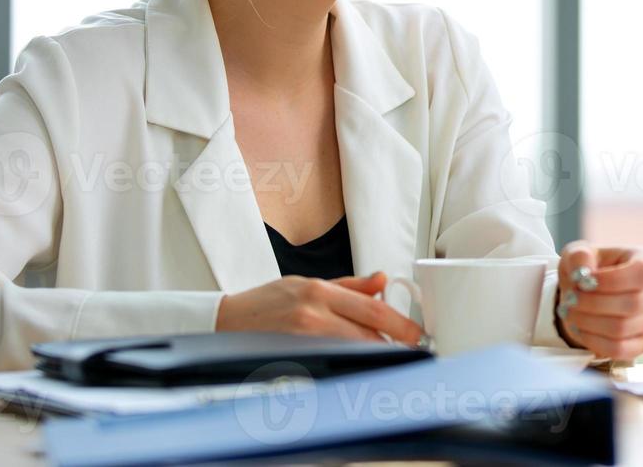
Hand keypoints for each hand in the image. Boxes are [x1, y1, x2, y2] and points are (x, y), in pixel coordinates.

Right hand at [216, 271, 425, 346]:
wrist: (226, 322)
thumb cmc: (266, 302)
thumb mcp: (307, 283)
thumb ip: (348, 286)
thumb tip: (381, 280)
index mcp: (319, 291)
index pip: (371, 308)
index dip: (399, 323)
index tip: (416, 333)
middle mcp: (312, 314)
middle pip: (366, 332)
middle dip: (393, 342)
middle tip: (411, 347)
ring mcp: (302, 338)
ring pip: (353, 349)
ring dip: (374, 352)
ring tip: (387, 353)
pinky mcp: (294, 357)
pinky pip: (333, 362)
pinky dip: (350, 362)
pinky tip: (358, 361)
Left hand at [554, 242, 642, 360]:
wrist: (587, 296)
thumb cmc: (587, 270)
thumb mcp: (577, 255)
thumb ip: (579, 257)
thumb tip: (583, 272)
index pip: (641, 273)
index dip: (610, 280)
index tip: (583, 281)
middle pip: (631, 304)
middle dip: (592, 303)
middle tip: (569, 299)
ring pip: (622, 328)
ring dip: (588, 322)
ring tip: (570, 313)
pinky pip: (620, 349)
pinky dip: (594, 341)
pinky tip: (580, 330)